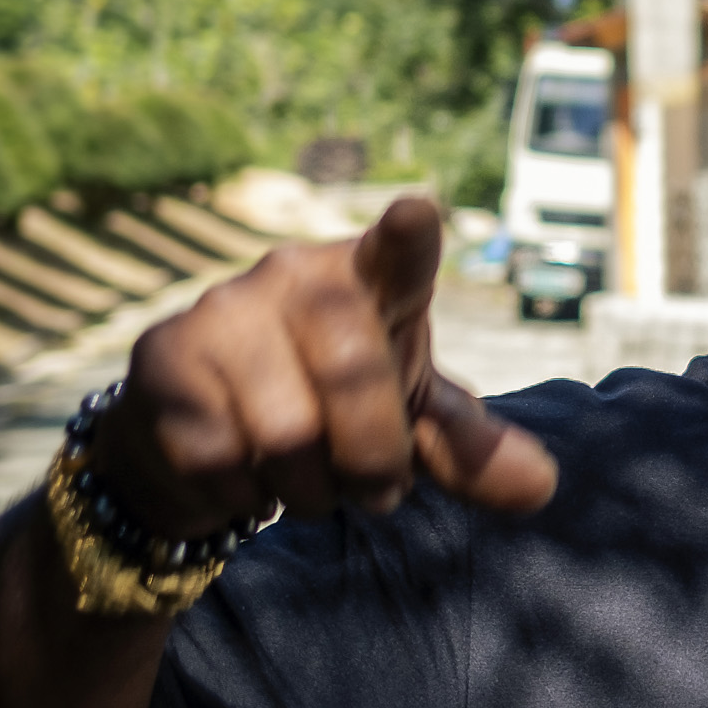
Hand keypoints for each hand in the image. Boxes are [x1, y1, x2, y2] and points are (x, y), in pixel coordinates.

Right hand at [89, 197, 557, 535]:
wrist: (207, 434)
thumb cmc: (334, 409)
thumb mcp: (411, 425)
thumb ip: (471, 452)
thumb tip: (542, 488)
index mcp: (372, 282)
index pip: (398, 254)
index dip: (408, 236)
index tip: (416, 213)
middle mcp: (295, 278)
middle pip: (353, 376)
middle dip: (375, 458)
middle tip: (378, 493)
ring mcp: (224, 312)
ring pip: (288, 433)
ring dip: (312, 488)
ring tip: (311, 483)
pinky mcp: (165, 360)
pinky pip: (224, 459)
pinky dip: (250, 494)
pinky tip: (247, 476)